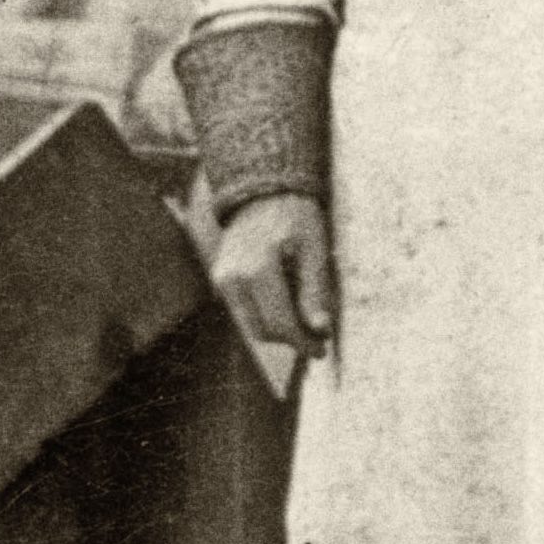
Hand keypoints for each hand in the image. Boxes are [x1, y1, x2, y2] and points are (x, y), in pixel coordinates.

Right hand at [210, 189, 336, 371]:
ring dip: (278, 332)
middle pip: (262, 330)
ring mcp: (222, 279)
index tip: (323, 349)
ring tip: (305, 326)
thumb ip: (315, 289)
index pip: (280, 322)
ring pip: (250, 326)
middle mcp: (232, 277)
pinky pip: (244, 311)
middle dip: (291, 341)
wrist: (263, 193)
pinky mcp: (220, 280)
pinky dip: (265, 317)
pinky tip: (288, 308)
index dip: (303, 342)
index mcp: (258, 268)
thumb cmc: (296, 217)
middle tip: (317, 340)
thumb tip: (320, 329)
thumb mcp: (315, 248)